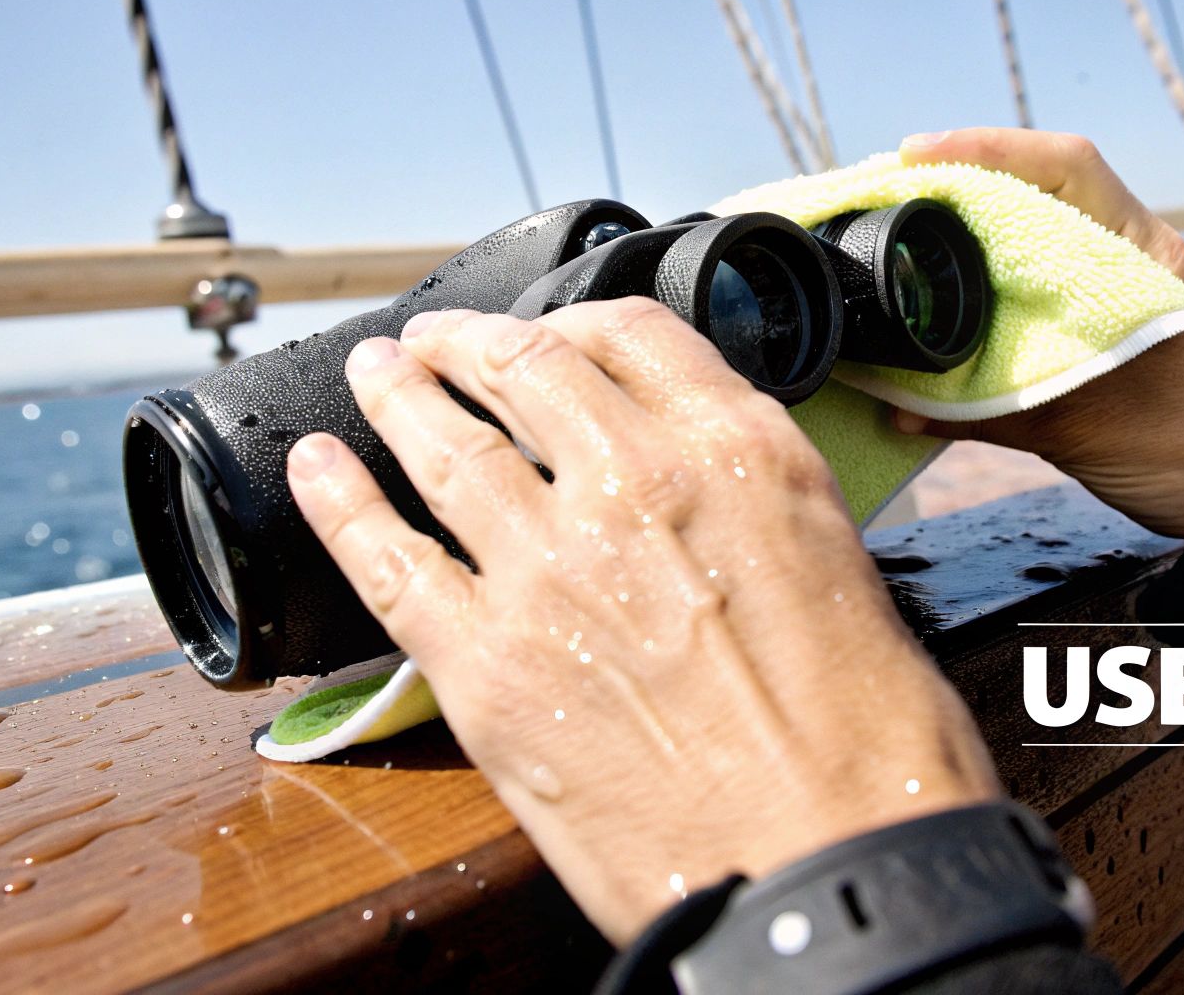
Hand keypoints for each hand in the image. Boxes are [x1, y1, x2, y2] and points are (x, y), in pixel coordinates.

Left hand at [285, 298, 1001, 942]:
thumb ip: (755, 504)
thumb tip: (701, 494)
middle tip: (439, 337)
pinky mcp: (487, 667)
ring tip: (375, 370)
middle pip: (526, 370)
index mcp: (739, 457)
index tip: (550, 331)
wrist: (827, 863)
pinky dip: (340, 503)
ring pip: (445, 446)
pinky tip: (315, 465)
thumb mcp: (846, 568)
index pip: (633, 336)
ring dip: (400, 394)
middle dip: (471, 341)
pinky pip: (387, 560)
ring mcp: (549, 572)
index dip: (576, 319)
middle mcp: (637, 488)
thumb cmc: (868, 745)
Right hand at [896, 128, 1183, 583]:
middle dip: (967, 179)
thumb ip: (983, 414)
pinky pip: (1036, 280)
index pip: (1068, 165)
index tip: (920, 154)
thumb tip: (897, 409)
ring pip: (1036, 231)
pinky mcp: (1103, 323)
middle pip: (1042, 187)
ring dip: (975, 223)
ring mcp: (1120, 286)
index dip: (989, 148)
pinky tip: (947, 286)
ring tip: (910, 222)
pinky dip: (987, 276)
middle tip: (896, 186)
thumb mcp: (1079, 428)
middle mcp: (1133, 256)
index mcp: (1145, 255)